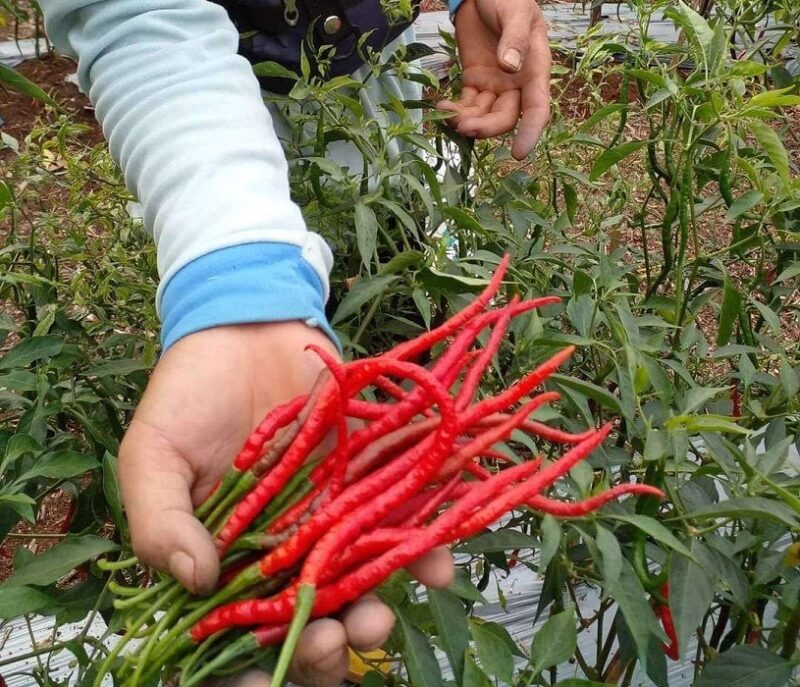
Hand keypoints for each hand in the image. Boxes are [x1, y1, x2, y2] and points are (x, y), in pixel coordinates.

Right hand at [118, 322, 453, 686]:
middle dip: (319, 651)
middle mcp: (277, 553)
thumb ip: (160, 520)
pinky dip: (424, 554)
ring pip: (355, 591)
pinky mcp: (364, 489)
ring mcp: (324, 524)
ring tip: (378, 618)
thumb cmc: (190, 393)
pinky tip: (436, 567)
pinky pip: (400, 531)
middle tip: (330, 641)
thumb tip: (197, 583)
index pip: (227, 640)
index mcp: (218, 560)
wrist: (248, 329)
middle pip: (300, 626)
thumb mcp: (153, 454)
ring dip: (372, 617)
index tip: (255, 686)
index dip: (240, 675)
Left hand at [438, 0, 550, 158]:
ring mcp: (494, 85)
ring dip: (467, 121)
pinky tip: (441, 106)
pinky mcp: (474, 82)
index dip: (530, 132)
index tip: (519, 154)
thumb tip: (510, 67)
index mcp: (534, 70)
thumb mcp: (516, 12)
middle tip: (464, 126)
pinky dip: (454, 110)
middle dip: (487, 127)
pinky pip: (466, 104)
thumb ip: (515, 38)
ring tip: (448, 116)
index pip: (537, 108)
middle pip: (505, 118)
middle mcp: (516, 84)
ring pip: (484, 115)